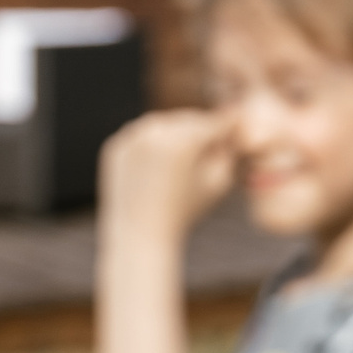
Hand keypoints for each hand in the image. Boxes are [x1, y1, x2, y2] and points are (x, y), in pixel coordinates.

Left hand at [99, 109, 237, 246]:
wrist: (139, 235)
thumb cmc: (186, 209)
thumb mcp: (220, 180)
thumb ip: (229, 147)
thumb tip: (233, 118)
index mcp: (184, 138)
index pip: (216, 122)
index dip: (230, 129)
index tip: (237, 135)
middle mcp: (155, 130)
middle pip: (190, 119)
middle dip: (201, 133)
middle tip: (209, 154)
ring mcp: (131, 135)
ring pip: (166, 125)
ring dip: (177, 137)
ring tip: (181, 166)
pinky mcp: (116, 145)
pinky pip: (144, 136)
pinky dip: (153, 146)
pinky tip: (158, 170)